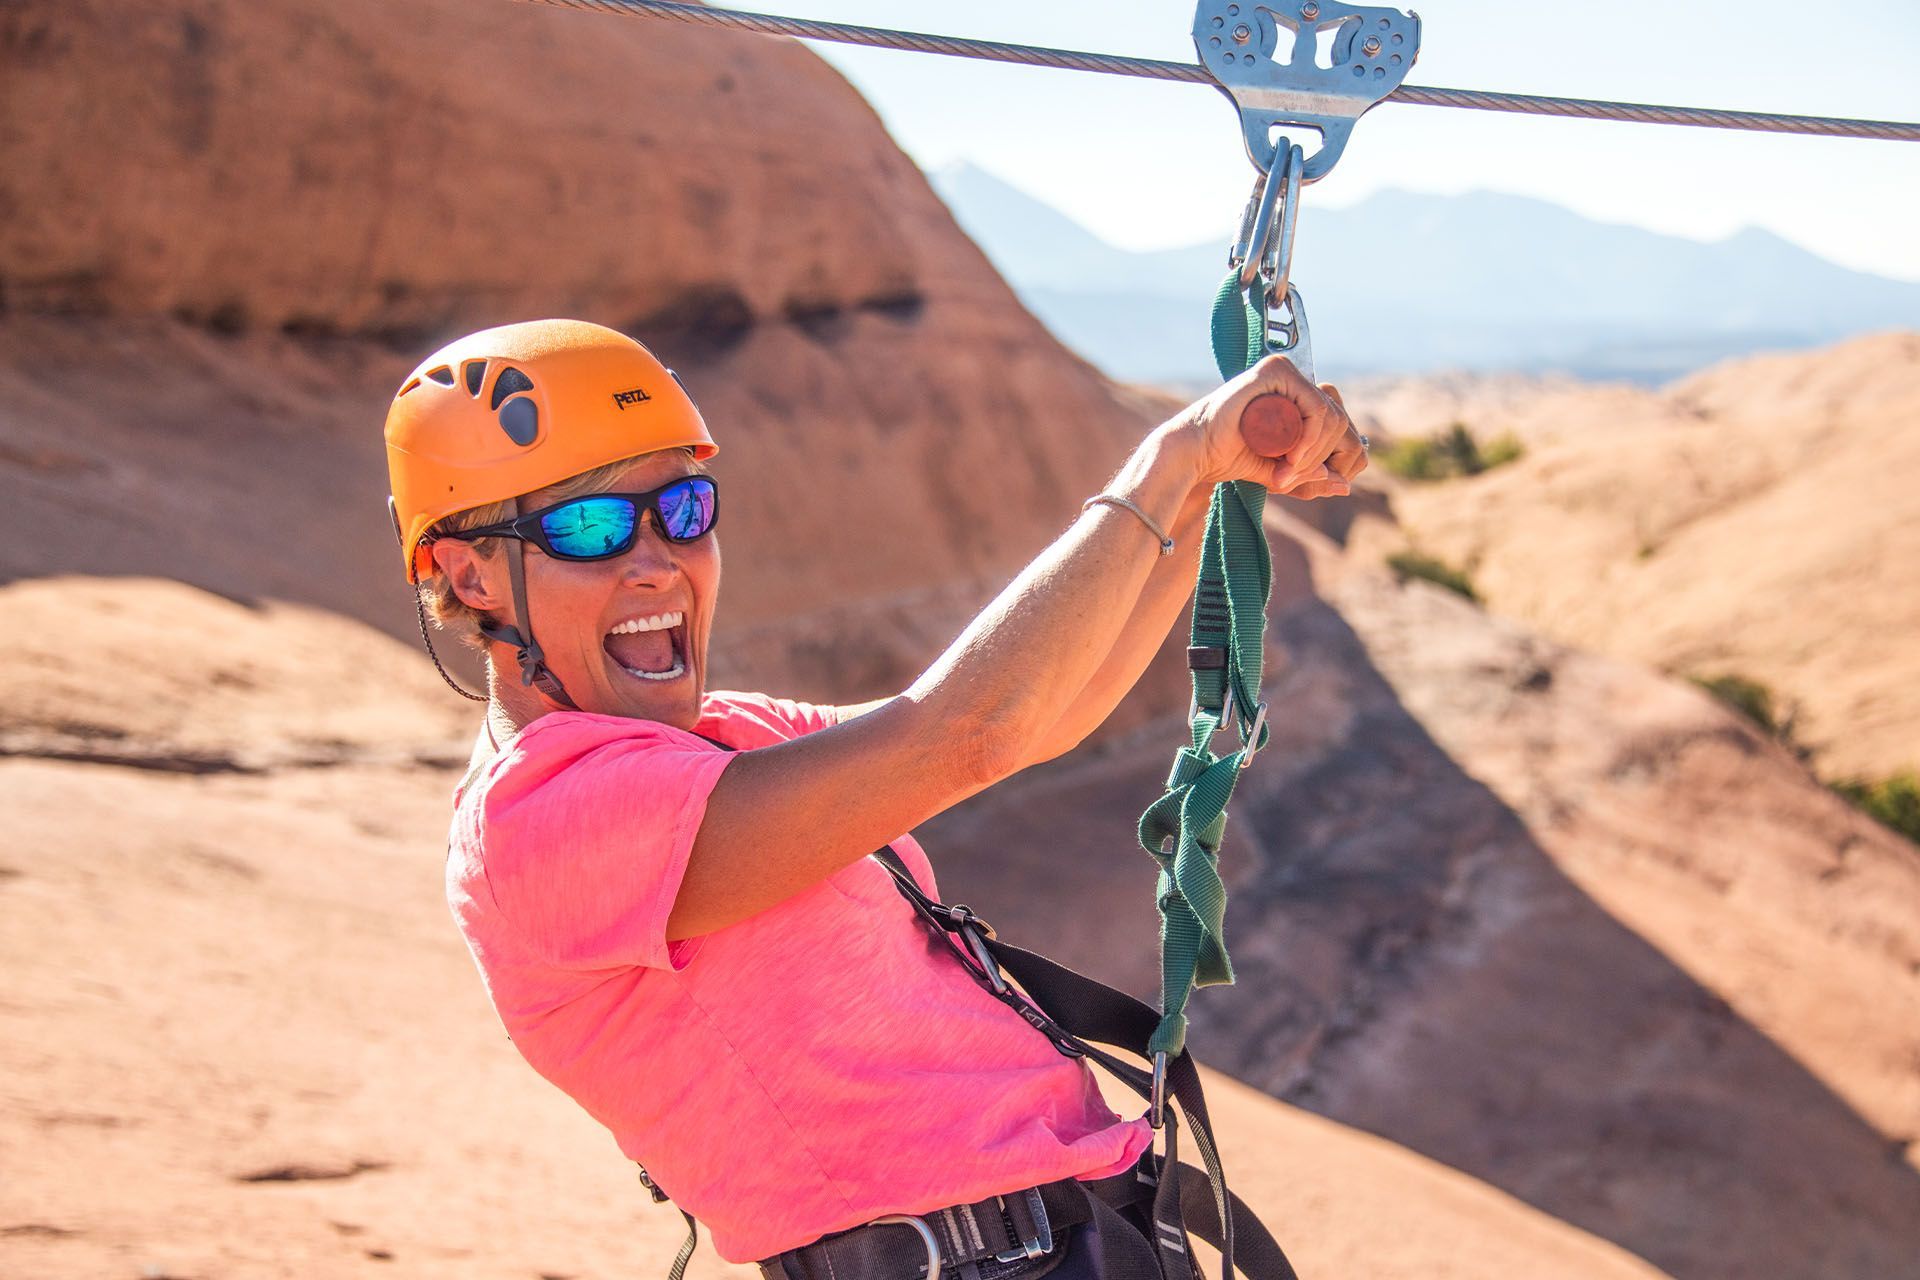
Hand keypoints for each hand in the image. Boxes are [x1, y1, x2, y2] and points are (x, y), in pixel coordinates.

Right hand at [1161, 354, 1367, 498]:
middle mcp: (1292, 378)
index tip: (1298, 476)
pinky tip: (1292, 456)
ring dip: (1314, 451)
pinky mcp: (1275, 372)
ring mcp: (1284, 371)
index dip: (1327, 455)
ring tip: (1287, 469)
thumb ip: (1309, 475)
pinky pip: (1315, 408)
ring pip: (1329, 415)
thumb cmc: (1228, 458)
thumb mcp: (1280, 470)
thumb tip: (1345, 486)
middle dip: (1321, 456)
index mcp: (1295, 394)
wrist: (1194, 451)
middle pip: (1337, 418)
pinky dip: (1311, 437)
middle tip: (1290, 475)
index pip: (1335, 423)